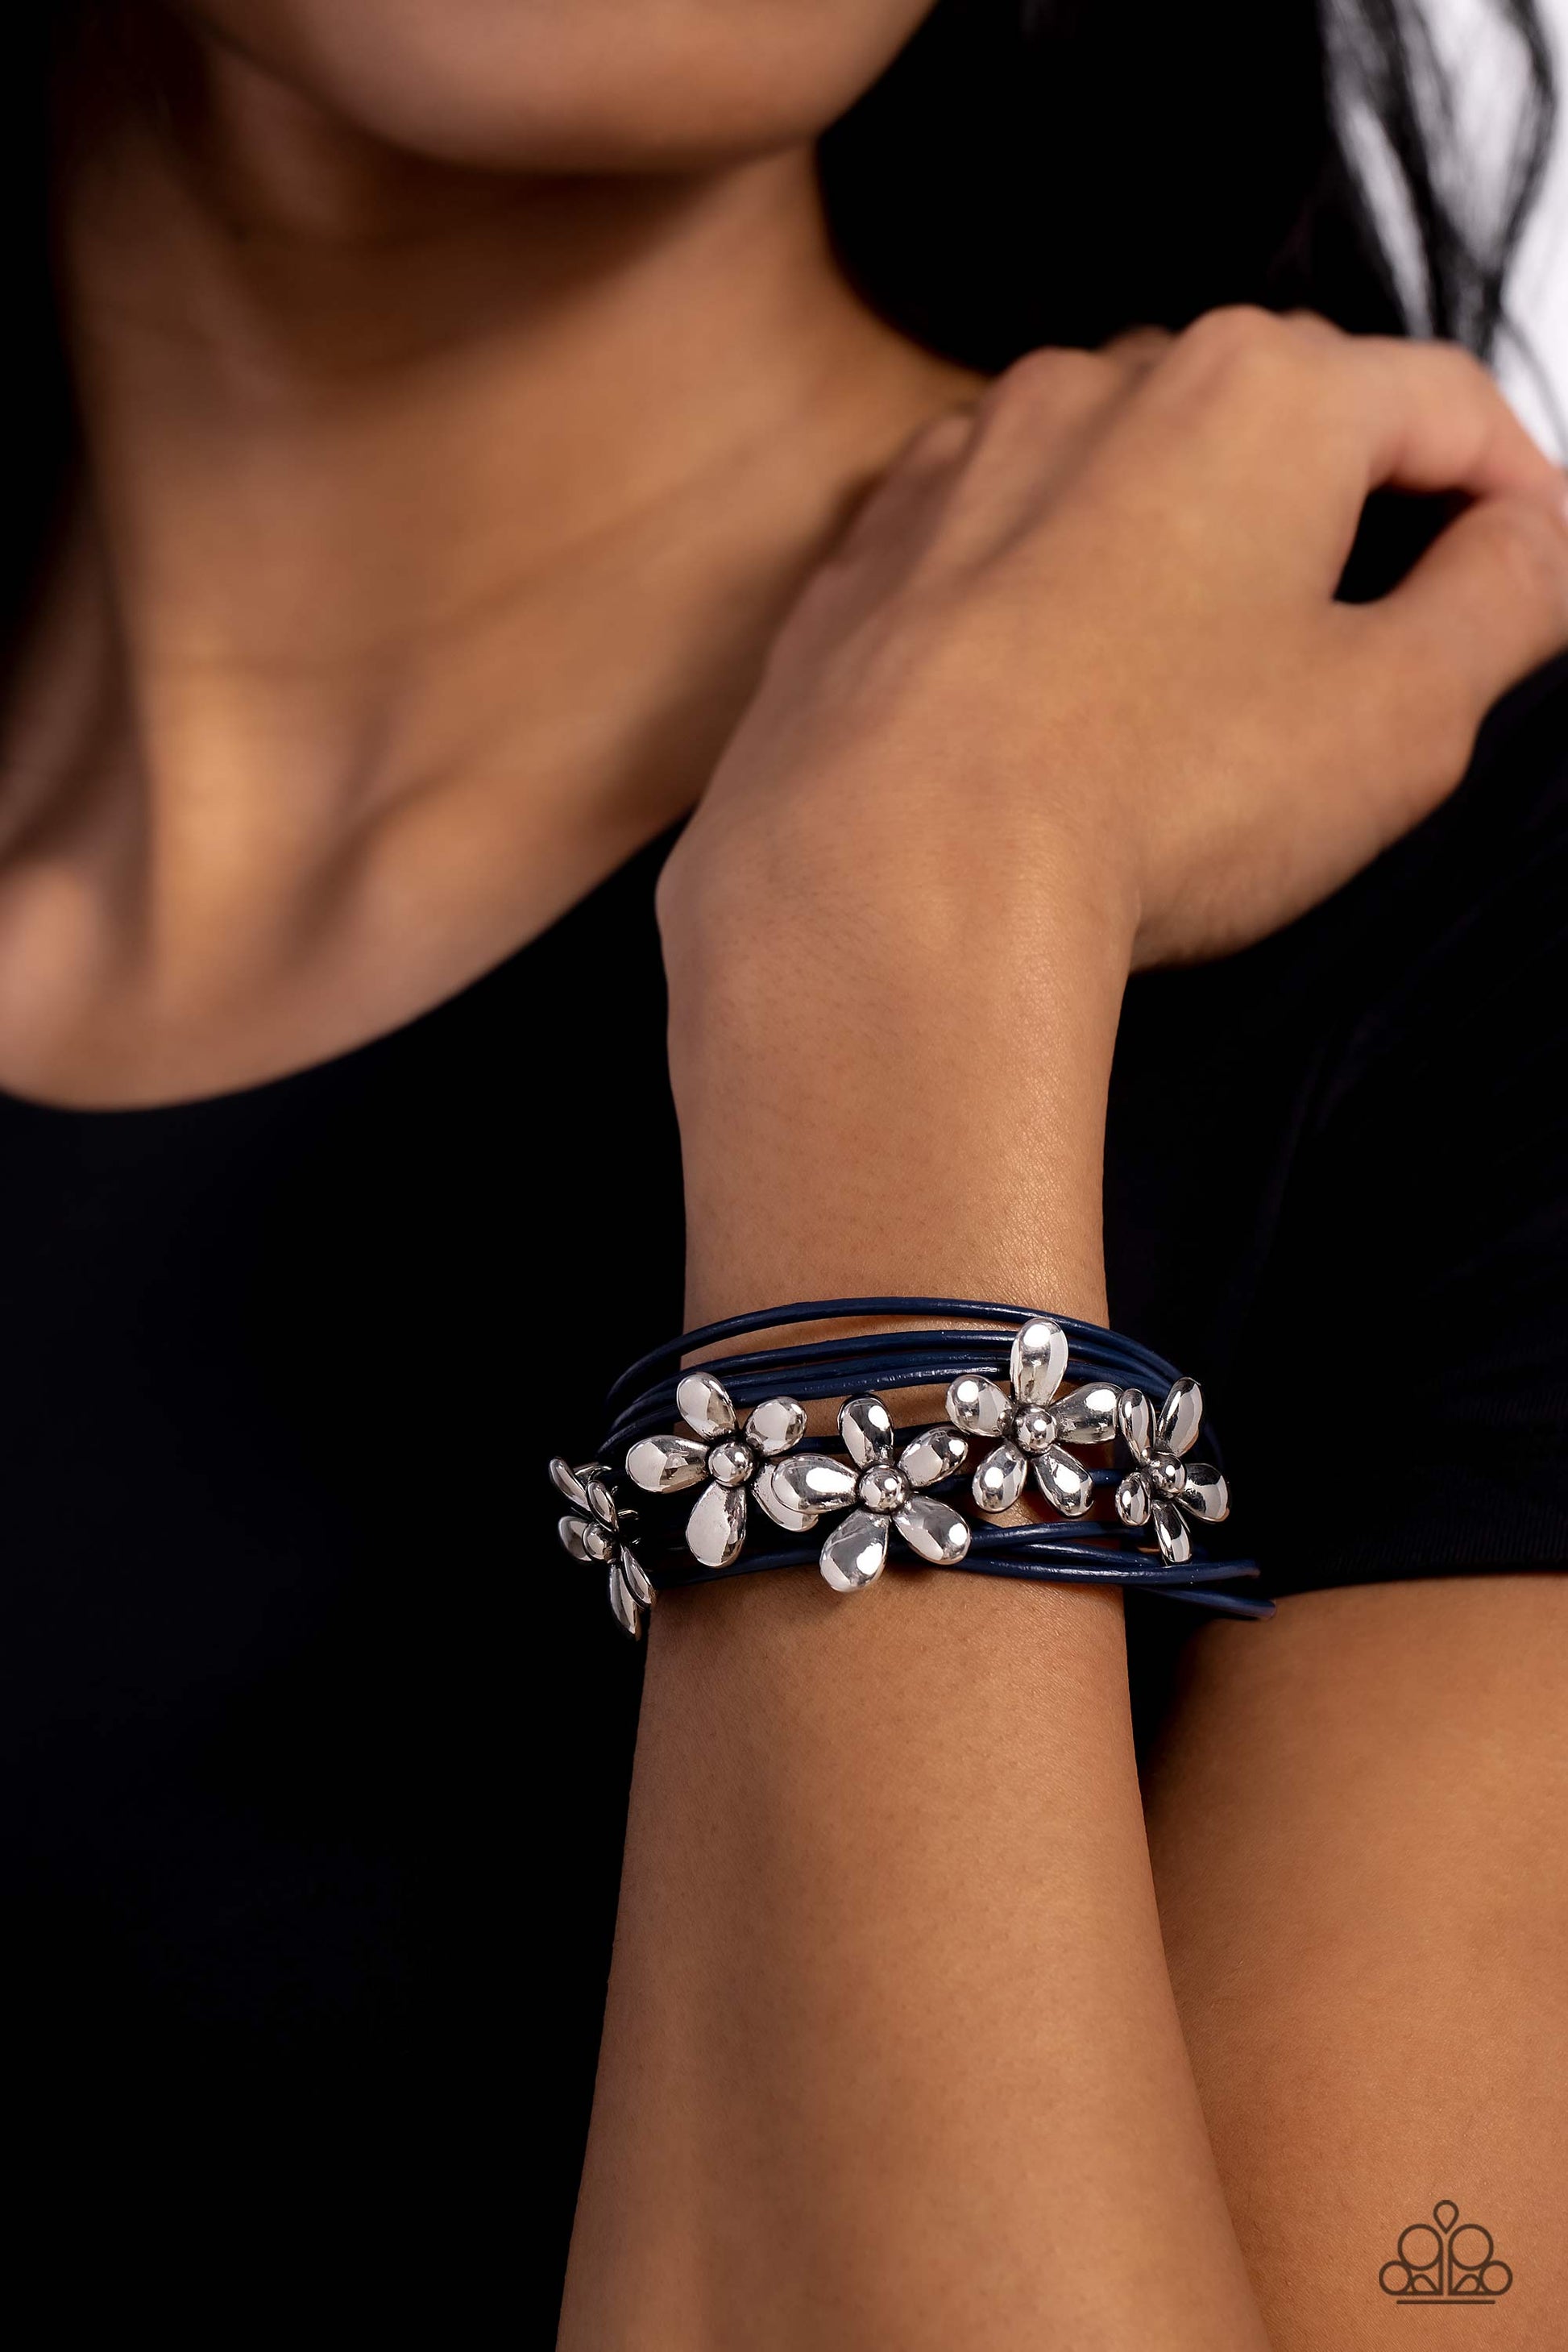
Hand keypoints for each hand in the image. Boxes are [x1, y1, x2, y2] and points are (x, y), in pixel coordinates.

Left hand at [657, 308, 1567, 1316]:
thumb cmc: (1151, 800)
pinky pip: (991, 553)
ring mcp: (957, 464)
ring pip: (1117, 479)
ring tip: (1201, 690)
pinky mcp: (862, 562)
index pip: (1438, 402)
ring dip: (1181, 555)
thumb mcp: (1404, 716)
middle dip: (1340, 512)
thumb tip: (1530, 541)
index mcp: (1257, 391)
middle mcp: (1094, 384)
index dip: (1509, 488)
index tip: (1526, 569)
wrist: (885, 890)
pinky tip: (1057, 711)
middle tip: (1375, 639)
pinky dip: (1045, 606)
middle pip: (1268, 422)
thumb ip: (1505, 599)